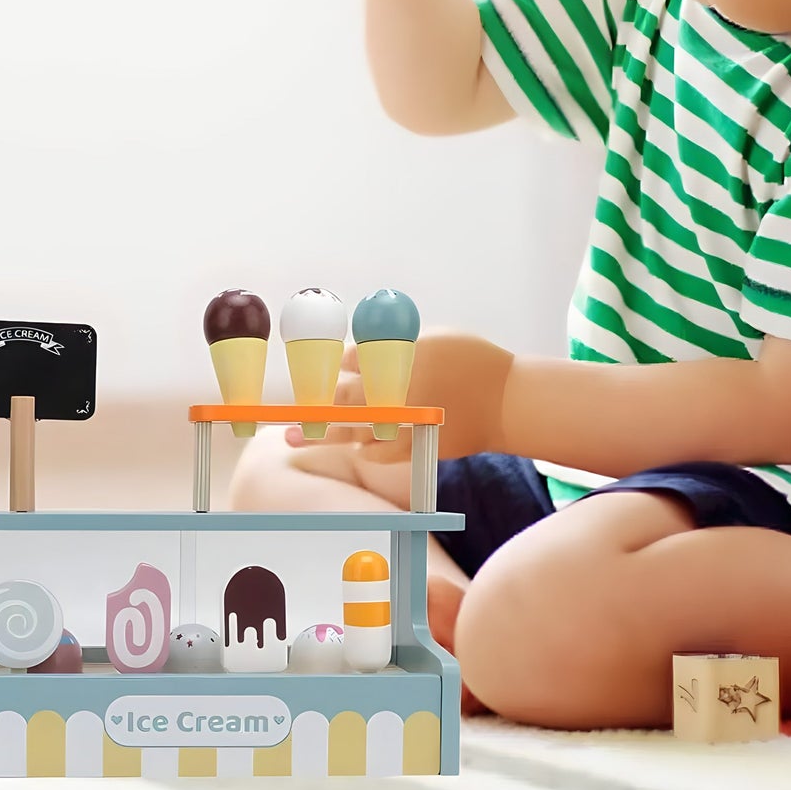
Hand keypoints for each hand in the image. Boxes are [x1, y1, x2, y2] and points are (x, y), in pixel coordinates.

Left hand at [284, 330, 513, 462]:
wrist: (507, 401)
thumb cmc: (473, 362)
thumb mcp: (433, 340)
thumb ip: (394, 349)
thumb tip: (353, 358)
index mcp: (399, 358)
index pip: (350, 360)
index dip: (330, 367)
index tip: (314, 373)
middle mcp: (398, 389)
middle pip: (343, 396)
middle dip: (311, 402)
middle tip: (283, 414)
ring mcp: (407, 419)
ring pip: (354, 427)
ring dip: (322, 431)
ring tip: (293, 437)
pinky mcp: (418, 443)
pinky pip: (382, 449)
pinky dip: (365, 447)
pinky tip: (353, 446)